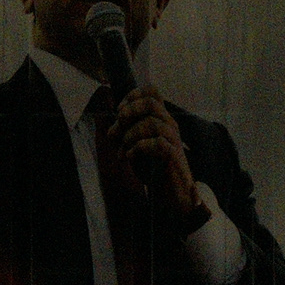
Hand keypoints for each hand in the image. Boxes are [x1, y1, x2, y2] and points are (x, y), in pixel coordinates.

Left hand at [101, 84, 209, 224]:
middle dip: (130, 111)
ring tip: (124, 150)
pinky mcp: (173, 155)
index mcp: (161, 119)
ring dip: (130, 135)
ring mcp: (173, 139)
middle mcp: (169, 125)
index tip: (120, 112)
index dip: (132, 96)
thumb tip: (112, 130)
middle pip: (151, 102)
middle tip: (120, 126)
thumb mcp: (136, 147)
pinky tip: (131, 157)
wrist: (173, 194)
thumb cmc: (154, 169)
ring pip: (151, 123)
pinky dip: (138, 148)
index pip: (152, 91)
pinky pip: (157, 143)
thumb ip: (125, 135)